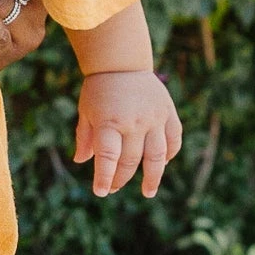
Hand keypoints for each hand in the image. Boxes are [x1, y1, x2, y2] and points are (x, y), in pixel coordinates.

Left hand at [74, 71, 182, 197]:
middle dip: (121, 178)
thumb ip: (84, 137)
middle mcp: (134, 122)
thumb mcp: (85, 111)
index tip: (101, 192)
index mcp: (109, 122)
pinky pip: (173, 140)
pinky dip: (169, 154)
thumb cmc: (99, 89)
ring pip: (157, 156)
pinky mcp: (168, 113)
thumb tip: (81, 161)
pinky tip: (162, 164)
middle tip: (115, 189)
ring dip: (153, 177)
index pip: (108, 157)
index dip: (104, 178)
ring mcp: (154, 118)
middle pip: (131, 160)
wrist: (122, 63)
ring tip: (148, 192)